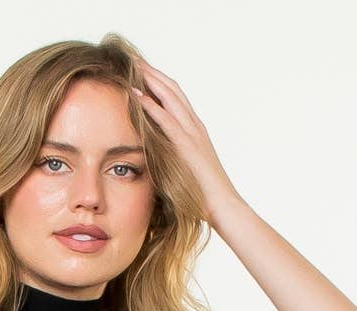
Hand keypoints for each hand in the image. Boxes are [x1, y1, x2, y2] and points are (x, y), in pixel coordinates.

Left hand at [129, 57, 241, 221]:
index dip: (159, 82)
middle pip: (172, 90)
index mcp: (195, 131)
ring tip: (132, 66)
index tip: (142, 71)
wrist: (223, 206)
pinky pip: (167, 119)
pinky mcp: (187, 146)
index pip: (176, 98)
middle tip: (133, 59)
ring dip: (150, 80)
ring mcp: (192, 134)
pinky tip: (137, 95)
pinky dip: (151, 105)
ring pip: (170, 97)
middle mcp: (195, 126)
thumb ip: (171, 159)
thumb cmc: (204, 196)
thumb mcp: (184, 171)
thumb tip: (154, 161)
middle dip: (153, 73)